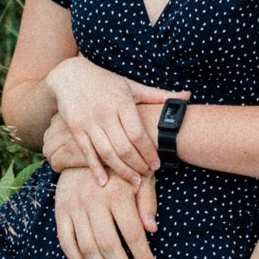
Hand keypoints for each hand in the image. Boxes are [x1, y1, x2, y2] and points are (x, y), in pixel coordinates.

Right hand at [42, 58, 185, 184]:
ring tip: (134, 181)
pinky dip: (95, 169)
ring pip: (107, 153)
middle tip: (148, 175)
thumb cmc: (107, 83)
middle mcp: (105, 112)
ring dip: (122, 170)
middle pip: (124, 147)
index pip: (138, 133)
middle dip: (138, 165)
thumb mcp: (132, 87)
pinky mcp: (75, 128)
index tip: (157, 164)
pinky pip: (87, 152)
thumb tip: (188, 95)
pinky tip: (103, 182)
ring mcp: (89, 121)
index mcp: (122, 102)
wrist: (70, 76)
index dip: (149, 152)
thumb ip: (159, 95)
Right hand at [54, 167, 157, 258]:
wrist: (87, 149)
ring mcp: (74, 207)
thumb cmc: (121, 168)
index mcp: (117, 193)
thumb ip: (147, 202)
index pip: (133, 234)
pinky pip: (66, 244)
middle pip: (108, 246)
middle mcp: (93, 201)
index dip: (143, 255)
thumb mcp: (141, 177)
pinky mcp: (60, 211)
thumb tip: (152, 230)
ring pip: (87, 249)